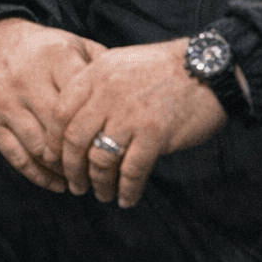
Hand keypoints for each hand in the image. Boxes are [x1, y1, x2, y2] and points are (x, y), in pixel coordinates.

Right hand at [0, 18, 105, 191]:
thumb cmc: (44, 50)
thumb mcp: (73, 44)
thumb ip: (101, 66)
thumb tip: (132, 92)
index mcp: (54, 58)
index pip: (84, 101)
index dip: (101, 126)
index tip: (117, 144)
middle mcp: (27, 80)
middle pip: (62, 129)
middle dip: (83, 154)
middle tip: (103, 170)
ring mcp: (6, 104)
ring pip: (40, 148)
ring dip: (63, 169)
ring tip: (83, 179)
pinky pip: (17, 158)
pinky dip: (39, 176)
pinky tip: (58, 182)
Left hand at [51, 39, 226, 207]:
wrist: (208, 68)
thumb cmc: (164, 68)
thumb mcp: (121, 63)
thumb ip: (98, 85)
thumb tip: (79, 118)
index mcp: (96, 73)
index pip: (60, 111)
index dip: (53, 139)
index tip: (54, 157)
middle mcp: (108, 93)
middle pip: (74, 139)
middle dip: (70, 168)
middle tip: (75, 184)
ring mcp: (131, 114)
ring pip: (100, 159)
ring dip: (98, 183)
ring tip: (101, 194)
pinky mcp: (155, 134)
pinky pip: (132, 170)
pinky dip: (126, 189)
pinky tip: (126, 198)